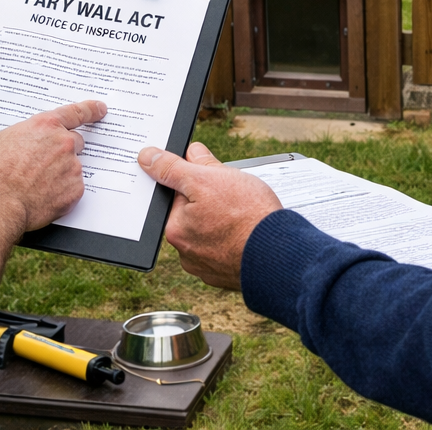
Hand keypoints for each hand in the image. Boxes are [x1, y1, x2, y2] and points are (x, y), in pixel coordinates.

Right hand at [0, 99, 106, 280]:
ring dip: (60, 175)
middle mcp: (63, 143)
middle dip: (63, 152)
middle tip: (44, 165)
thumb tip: (33, 141)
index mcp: (46, 126)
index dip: (91, 110)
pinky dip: (60, 194)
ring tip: (35, 185)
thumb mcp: (6, 139)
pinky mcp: (75, 190)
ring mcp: (72, 166)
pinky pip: (72, 189)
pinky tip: (42, 197)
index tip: (100, 109)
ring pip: (72, 168)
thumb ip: (29, 135)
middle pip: (76, 142)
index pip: (76, 113)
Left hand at [138, 142, 280, 290]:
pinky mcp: (226, 274)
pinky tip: (247, 231)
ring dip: (223, 220)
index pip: (178, 195)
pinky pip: (225, 248)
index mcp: (176, 229)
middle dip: (211, 201)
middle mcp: (187, 252)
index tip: (212, 179)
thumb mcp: (208, 178)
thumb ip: (175, 167)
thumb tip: (150, 157)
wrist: (281, 253)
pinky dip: (234, 239)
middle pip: (194, 213)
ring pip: (211, 231)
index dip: (196, 181)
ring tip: (243, 215)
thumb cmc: (248, 217)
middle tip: (234, 196)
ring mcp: (207, 266)